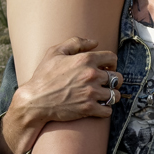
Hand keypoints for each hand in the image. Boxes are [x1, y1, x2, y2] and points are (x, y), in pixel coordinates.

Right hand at [0, 37, 120, 153]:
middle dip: (113, 80)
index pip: (112, 58)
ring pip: (115, 95)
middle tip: (104, 84)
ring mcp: (91, 93)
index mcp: (86, 59)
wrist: (35, 100)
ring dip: (110, 96)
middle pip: (117, 78)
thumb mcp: (55, 52)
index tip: (106, 68)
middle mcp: (92, 75)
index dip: (111, 63)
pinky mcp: (89, 109)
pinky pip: (108, 110)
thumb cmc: (44, 76)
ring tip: (102, 96)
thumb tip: (95, 42)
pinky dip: (105, 110)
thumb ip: (75, 42)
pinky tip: (98, 107)